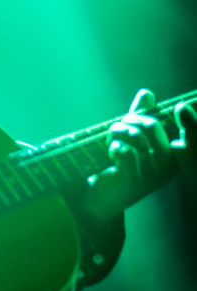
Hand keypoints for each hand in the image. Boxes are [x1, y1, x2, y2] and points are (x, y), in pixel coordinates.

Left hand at [81, 89, 196, 220]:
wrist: (102, 198)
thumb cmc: (120, 166)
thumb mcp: (132, 140)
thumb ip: (141, 117)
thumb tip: (147, 93)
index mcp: (171, 159)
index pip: (193, 145)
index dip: (193, 126)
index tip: (181, 106)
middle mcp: (165, 169)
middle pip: (152, 126)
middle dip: (130, 117)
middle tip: (119, 124)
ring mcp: (149, 177)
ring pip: (135, 136)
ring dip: (117, 130)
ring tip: (111, 140)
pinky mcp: (131, 181)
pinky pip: (125, 151)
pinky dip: (114, 145)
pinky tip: (112, 153)